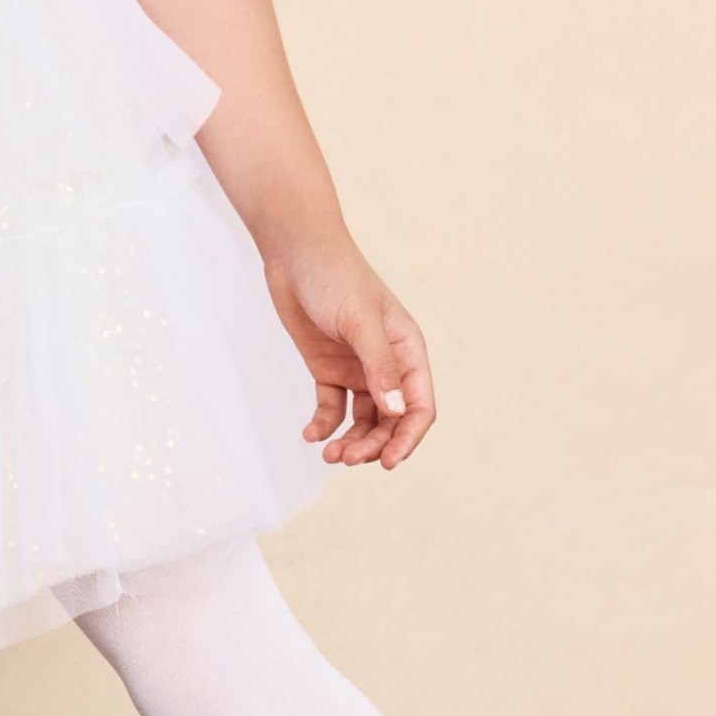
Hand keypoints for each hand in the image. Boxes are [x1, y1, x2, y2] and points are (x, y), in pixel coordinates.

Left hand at [264, 237, 437, 468]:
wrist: (295, 254)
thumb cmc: (335, 277)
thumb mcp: (360, 321)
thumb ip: (380, 366)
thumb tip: (397, 412)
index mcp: (408, 351)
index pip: (419, 407)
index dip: (408, 438)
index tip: (388, 462)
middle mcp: (388, 365)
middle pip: (391, 421)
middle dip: (373, 445)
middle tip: (346, 458)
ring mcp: (358, 369)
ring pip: (363, 420)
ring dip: (351, 441)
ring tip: (329, 454)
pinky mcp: (328, 369)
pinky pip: (332, 408)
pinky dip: (324, 425)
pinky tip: (311, 435)